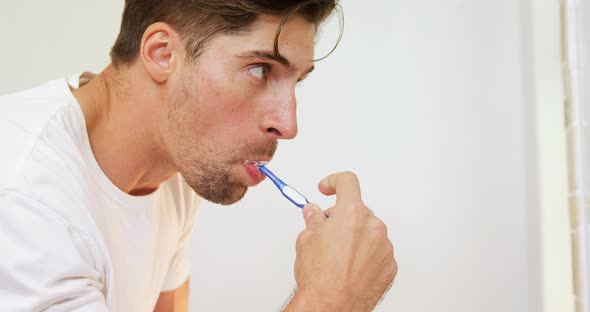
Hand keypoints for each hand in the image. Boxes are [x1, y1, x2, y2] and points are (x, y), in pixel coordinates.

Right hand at [284, 172, 396, 311]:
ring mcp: (384, 247)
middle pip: (359, 210)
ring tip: (338, 256)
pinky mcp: (390, 266)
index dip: (334, 181)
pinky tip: (350, 267)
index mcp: (352, 214)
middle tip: (327, 231)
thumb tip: (314, 213)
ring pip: (370, 232)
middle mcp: (373, 227)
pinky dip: (366, 255)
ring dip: (356, 237)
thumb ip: (314, 219)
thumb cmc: (320, 277)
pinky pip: (378, 252)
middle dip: (342, 217)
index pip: (348, 182)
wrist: (331, 306)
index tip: (328, 188)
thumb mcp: (306, 239)